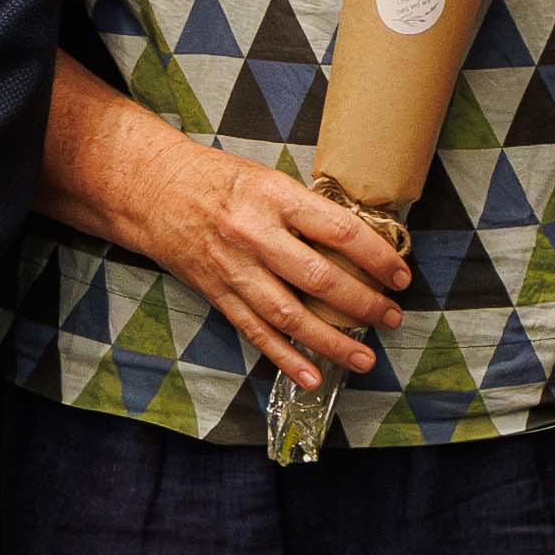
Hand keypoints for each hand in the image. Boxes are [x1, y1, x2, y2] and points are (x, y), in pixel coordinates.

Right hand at [136, 143, 411, 388]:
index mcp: (274, 197)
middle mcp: (254, 235)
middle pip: (319, 279)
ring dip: (332, 341)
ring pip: (290, 315)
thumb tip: (360, 241)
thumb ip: (306, 209)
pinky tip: (313, 376)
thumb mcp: (268, 178)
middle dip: (363, 303)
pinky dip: (286, 358)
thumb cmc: (219, 180)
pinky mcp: (217, 293)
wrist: (153, 190)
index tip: (401, 275)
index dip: (377, 257)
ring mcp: (233, 269)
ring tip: (365, 358)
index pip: (339, 231)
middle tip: (392, 317)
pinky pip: (256, 332)